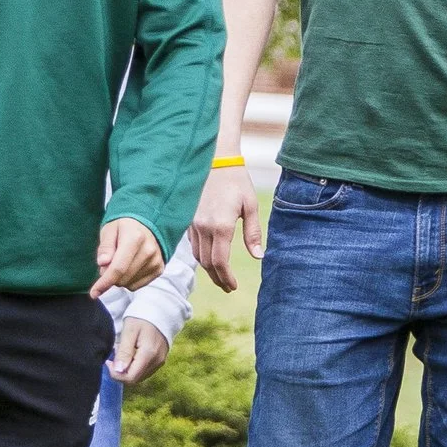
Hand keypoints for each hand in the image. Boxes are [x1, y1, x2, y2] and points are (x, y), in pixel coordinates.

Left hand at [93, 214, 163, 295]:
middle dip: (110, 276)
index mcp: (135, 238)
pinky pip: (137, 285)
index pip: (118, 268)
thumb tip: (103, 263)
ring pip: (129, 284)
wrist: (146, 224)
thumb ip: (105, 247)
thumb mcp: (109, 230)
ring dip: (119, 279)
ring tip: (121, 261)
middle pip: (122, 278)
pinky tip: (130, 267)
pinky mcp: (158, 269)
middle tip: (109, 262)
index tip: (93, 293)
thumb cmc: (123, 227)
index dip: (104, 283)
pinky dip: (129, 280)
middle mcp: (148, 250)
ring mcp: (155, 261)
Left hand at [110, 317, 168, 386]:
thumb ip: (124, 352)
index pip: (130, 377)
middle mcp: (157, 361)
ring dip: (127, 369)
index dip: (116, 374)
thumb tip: (118, 371)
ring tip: (123, 353)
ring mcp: (160, 362)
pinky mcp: (160, 360)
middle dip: (121, 372)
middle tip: (114, 356)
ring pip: (139, 376)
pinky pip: (145, 371)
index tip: (109, 361)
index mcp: (149, 354)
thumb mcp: (129, 331)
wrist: (160, 310)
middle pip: (135, 379)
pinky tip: (131, 354)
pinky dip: (135, 366)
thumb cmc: (142, 318)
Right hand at [192, 159, 259, 290]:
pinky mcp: (188, 219)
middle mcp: (203, 227)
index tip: (234, 287)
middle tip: (228, 287)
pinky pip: (192, 244)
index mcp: (221, 226)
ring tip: (220, 276)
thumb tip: (259, 257)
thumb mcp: (251, 205)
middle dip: (217, 278)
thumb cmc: (236, 181)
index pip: (220, 262)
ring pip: (197, 255)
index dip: (226, 278)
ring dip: (208, 269)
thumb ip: (253, 233)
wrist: (214, 159)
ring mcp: (193, 223)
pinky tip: (209, 258)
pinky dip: (200, 255)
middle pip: (207, 263)